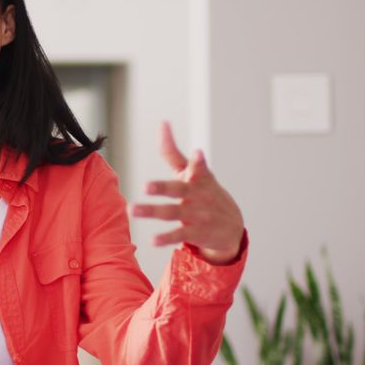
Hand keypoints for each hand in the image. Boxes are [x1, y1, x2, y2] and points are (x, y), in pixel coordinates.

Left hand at [131, 122, 244, 263]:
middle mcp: (197, 195)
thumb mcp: (194, 172)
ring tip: (131, 210)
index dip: (197, 161)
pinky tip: (152, 240)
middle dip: (162, 187)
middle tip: (145, 186)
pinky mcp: (195, 232)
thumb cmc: (206, 194)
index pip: (196, 167)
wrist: (233, 227)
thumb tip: (162, 123)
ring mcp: (196, 214)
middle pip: (177, 190)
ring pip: (171, 212)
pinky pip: (179, 234)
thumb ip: (173, 152)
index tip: (197, 154)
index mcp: (197, 178)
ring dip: (151, 211)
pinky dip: (166, 237)